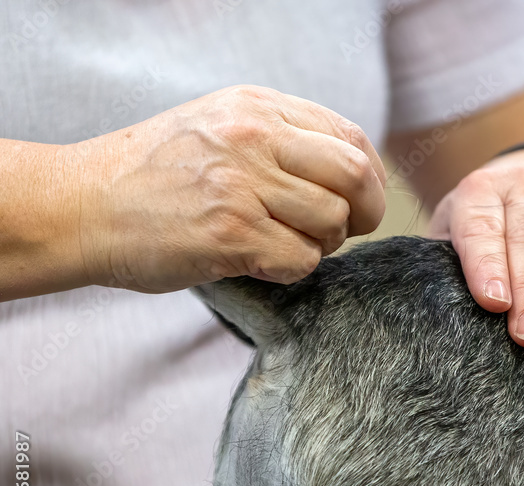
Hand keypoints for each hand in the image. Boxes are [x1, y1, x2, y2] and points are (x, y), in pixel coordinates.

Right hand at [63, 85, 386, 291]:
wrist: (82, 206)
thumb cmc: (155, 175)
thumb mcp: (219, 127)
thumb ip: (281, 138)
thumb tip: (353, 172)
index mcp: (257, 107)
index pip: (351, 137)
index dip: (370, 177)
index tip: (358, 202)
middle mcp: (253, 138)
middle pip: (355, 176)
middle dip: (365, 212)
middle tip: (342, 231)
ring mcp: (242, 185)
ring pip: (332, 222)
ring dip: (321, 245)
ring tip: (284, 243)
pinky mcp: (229, 233)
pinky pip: (301, 260)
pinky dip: (293, 269)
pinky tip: (261, 261)